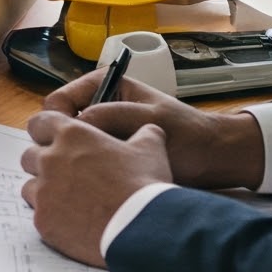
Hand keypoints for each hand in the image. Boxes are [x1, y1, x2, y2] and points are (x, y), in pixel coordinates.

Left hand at [19, 110, 174, 265]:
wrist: (141, 229)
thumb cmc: (144, 185)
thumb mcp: (151, 150)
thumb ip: (145, 134)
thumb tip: (150, 130)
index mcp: (71, 136)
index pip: (39, 123)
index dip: (47, 132)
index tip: (55, 141)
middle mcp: (50, 160)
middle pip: (29, 156)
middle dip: (43, 163)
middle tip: (65, 175)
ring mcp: (43, 191)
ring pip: (30, 186)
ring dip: (44, 191)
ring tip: (69, 202)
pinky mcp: (44, 220)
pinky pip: (39, 214)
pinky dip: (52, 217)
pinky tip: (73, 223)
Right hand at [39, 71, 265, 188]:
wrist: (214, 159)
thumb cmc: (186, 135)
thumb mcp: (147, 119)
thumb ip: (109, 116)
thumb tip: (73, 126)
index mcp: (102, 86)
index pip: (58, 101)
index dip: (58, 121)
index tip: (68, 143)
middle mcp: (97, 106)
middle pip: (59, 125)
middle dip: (64, 143)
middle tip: (79, 164)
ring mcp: (102, 132)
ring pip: (69, 147)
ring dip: (75, 160)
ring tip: (90, 177)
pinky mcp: (109, 155)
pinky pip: (84, 162)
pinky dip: (86, 172)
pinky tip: (97, 185)